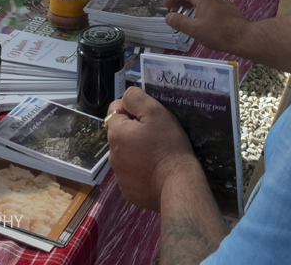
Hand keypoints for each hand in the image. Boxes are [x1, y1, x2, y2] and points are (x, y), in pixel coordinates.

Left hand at [106, 86, 196, 210]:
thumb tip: (124, 99)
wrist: (178, 184)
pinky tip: (154, 171)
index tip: (148, 118)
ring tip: (156, 154)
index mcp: (116, 133)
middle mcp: (112, 155)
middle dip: (133, 131)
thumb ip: (135, 98)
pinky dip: (139, 170)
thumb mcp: (155, 111)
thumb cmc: (167, 144)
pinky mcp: (127, 191)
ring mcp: (119, 176)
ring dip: (136, 150)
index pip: (115, 111)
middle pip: (120, 134)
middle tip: (155, 135)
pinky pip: (131, 174)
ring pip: (125, 154)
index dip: (132, 110)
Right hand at [163, 0, 251, 55]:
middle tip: (173, 6)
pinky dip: (199, 3)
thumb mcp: (195, 30)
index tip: (165, 6)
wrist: (242, 36)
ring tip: (184, 10)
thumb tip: (168, 16)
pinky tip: (199, 14)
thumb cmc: (218, 33)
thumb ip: (180, 22)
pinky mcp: (225, 5)